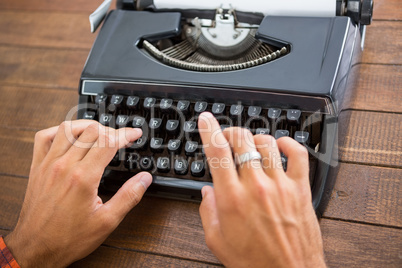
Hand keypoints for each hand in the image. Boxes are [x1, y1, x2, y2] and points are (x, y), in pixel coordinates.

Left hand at [5, 120, 151, 266]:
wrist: (37, 248)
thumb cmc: (68, 238)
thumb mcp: (107, 221)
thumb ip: (129, 196)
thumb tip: (144, 179)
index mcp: (83, 178)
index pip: (108, 142)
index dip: (126, 134)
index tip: (135, 134)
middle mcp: (64, 166)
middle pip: (92, 131)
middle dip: (111, 130)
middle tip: (122, 139)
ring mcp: (48, 164)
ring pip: (69, 128)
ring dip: (88, 126)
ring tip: (100, 133)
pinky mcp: (37, 167)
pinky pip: (45, 137)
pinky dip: (60, 130)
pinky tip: (71, 136)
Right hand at [198, 112, 325, 267]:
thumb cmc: (254, 262)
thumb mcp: (216, 241)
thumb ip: (207, 211)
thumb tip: (207, 191)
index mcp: (231, 198)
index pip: (216, 152)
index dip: (208, 130)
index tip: (205, 119)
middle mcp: (255, 186)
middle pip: (241, 140)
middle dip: (230, 131)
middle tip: (226, 135)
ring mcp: (280, 185)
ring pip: (266, 143)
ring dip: (254, 138)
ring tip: (250, 145)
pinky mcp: (300, 188)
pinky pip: (297, 154)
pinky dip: (287, 142)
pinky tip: (279, 145)